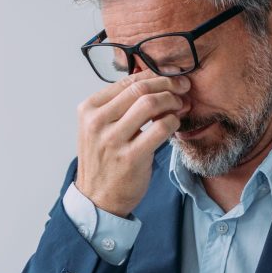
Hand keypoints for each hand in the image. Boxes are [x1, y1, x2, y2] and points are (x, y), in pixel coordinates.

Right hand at [75, 71, 188, 216]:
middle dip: (167, 83)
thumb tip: (151, 80)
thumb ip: (118, 105)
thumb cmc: (103, 160)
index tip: (170, 76)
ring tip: (179, 105)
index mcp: (89, 110)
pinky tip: (174, 123)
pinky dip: (172, 121)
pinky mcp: (131, 157)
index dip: (154, 74)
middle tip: (182, 87)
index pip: (126, 81)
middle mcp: (97, 122)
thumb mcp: (99, 128)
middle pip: (139, 88)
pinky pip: (160, 128)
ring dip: (171, 100)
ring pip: (150, 104)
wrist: (97, 198)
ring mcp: (112, 140)